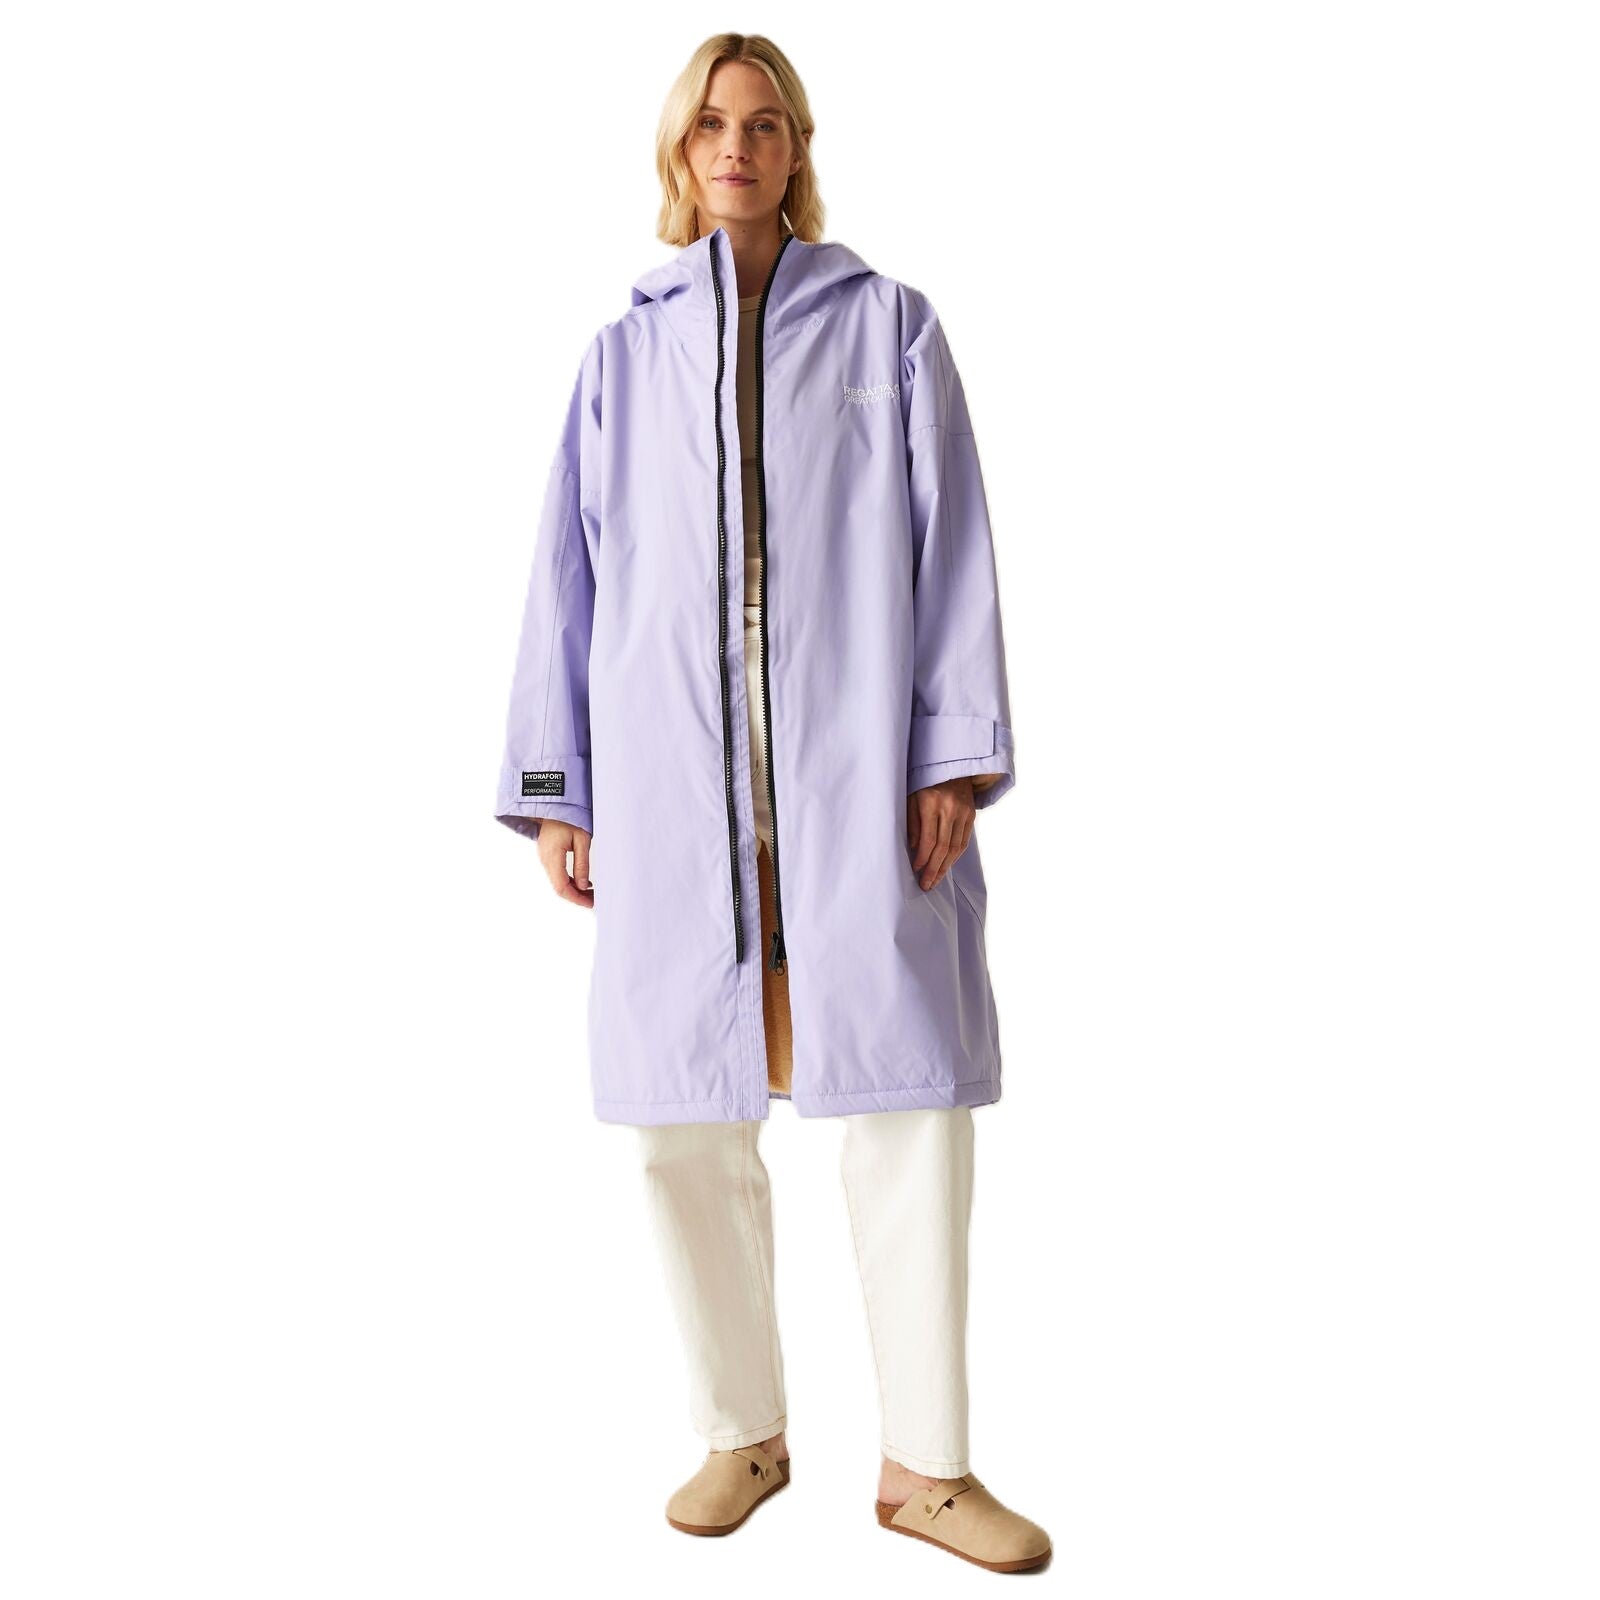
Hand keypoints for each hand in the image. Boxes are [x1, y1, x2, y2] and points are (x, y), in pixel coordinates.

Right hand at [537, 821, 593, 907]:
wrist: (555, 804)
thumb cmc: (569, 817)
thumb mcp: (582, 839)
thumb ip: (582, 864)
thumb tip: (584, 886)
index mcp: (552, 857)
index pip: (562, 887)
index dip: (576, 898)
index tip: (591, 903)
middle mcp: (545, 860)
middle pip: (559, 888)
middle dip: (577, 897)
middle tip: (594, 900)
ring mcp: (544, 858)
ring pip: (558, 883)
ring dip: (574, 890)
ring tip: (592, 893)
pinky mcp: (547, 856)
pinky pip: (557, 875)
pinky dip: (570, 882)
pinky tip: (584, 882)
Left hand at [906, 776, 977, 891]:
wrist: (951, 765)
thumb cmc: (924, 782)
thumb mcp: (911, 797)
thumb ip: (912, 823)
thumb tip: (916, 849)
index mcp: (931, 802)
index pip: (929, 838)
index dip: (923, 857)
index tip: (916, 870)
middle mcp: (950, 808)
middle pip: (943, 846)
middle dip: (934, 869)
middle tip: (926, 885)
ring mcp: (963, 812)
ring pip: (956, 847)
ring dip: (945, 867)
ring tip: (936, 881)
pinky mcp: (971, 814)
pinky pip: (964, 841)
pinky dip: (955, 856)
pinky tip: (947, 866)